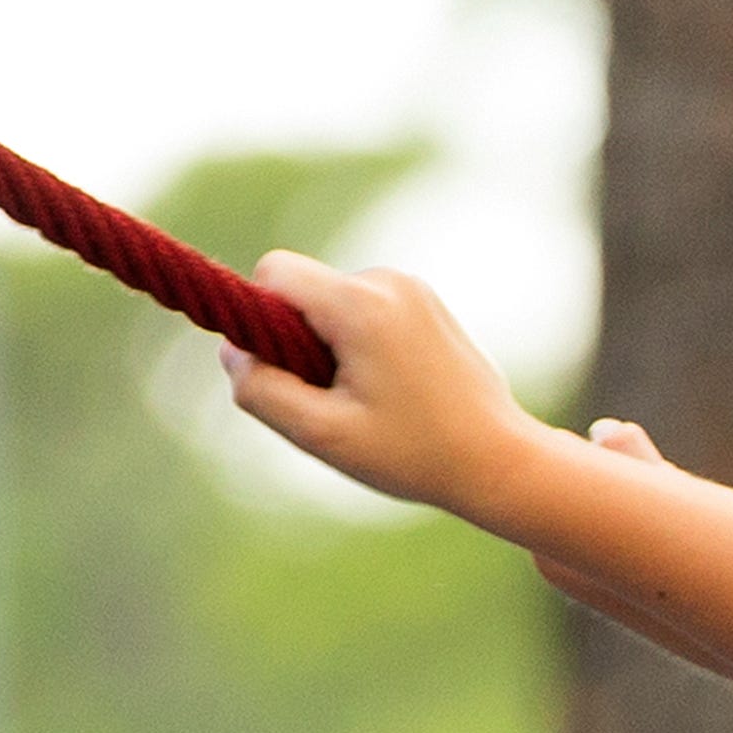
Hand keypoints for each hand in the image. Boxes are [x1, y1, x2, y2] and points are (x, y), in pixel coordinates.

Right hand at [224, 252, 535, 509]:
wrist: (499, 460)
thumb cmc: (413, 453)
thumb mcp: (323, 435)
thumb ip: (262, 390)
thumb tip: (232, 350)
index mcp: (361, 304)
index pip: (274, 272)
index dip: (260, 318)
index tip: (285, 370)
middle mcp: (387, 281)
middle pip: (304, 290)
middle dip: (300, 340)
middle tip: (335, 401)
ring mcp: (412, 288)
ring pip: (333, 304)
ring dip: (332, 346)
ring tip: (371, 401)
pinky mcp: (425, 303)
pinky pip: (365, 311)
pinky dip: (361, 345)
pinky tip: (393, 390)